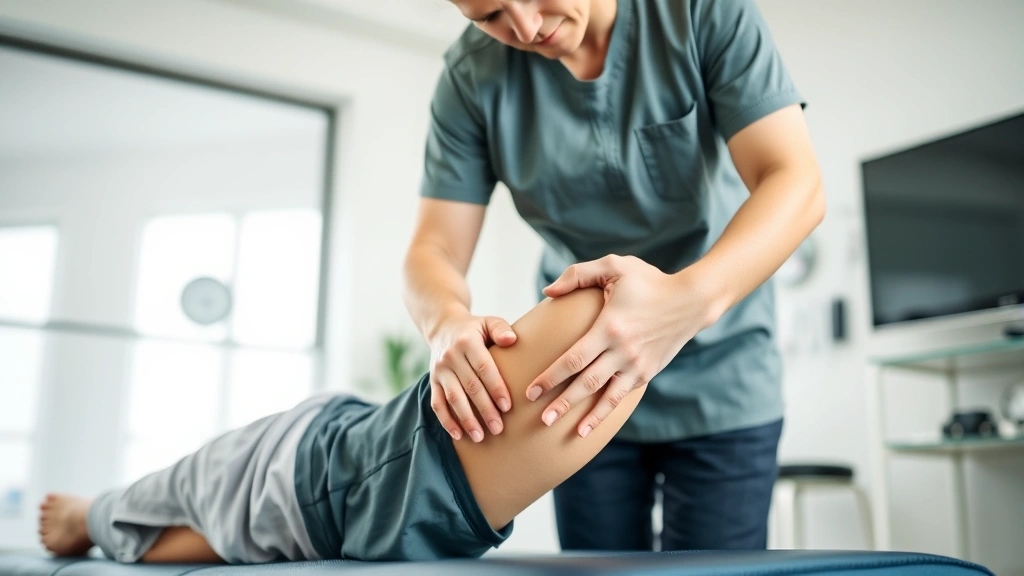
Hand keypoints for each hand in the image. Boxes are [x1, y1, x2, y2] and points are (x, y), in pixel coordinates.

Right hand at [428, 312, 516, 441]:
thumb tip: (512, 340)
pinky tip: (458, 435)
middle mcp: (450, 356)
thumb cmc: (474, 328)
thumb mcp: (488, 321)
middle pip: (470, 387)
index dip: (495, 388)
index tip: (507, 407)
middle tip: (498, 428)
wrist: (443, 327)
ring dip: (466, 419)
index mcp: (467, 342)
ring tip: (480, 437)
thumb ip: (501, 329)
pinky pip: (437, 403)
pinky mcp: (432, 381)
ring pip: (453, 398)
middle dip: (484, 409)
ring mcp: (439, 370)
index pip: (483, 368)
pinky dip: (446, 420)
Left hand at [527, 255, 715, 437]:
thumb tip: (547, 291)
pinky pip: (622, 395)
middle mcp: (623, 351)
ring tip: (569, 433)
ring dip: (587, 417)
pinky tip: (591, 425)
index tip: (531, 390)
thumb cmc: (649, 281)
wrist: (691, 301)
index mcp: (610, 327)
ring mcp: (637, 365)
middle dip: (562, 403)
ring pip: (607, 397)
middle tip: (541, 420)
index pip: (573, 358)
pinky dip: (607, 411)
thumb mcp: (615, 266)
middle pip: (586, 384)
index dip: (550, 376)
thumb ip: (578, 275)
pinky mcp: (647, 372)